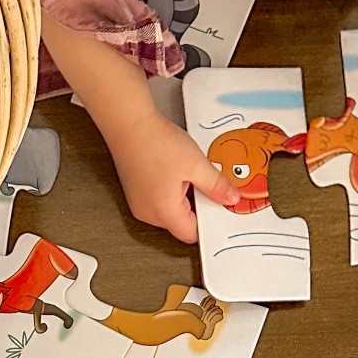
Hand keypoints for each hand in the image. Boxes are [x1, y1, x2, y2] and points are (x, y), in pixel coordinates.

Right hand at [104, 110, 240, 243]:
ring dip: (183, 198)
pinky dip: (170, 191)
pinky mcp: (135, 193)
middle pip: (181, 224)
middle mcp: (148, 213)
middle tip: (205, 183)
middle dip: (197, 207)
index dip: (209, 222)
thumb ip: (216, 186)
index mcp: (164, 212)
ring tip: (186, 172)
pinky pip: (158, 201)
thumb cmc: (154, 142)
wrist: (128, 123)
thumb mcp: (196, 164)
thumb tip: (230, 198)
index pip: (192, 234)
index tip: (219, 206)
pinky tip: (174, 170)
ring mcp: (138, 204)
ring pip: (170, 212)